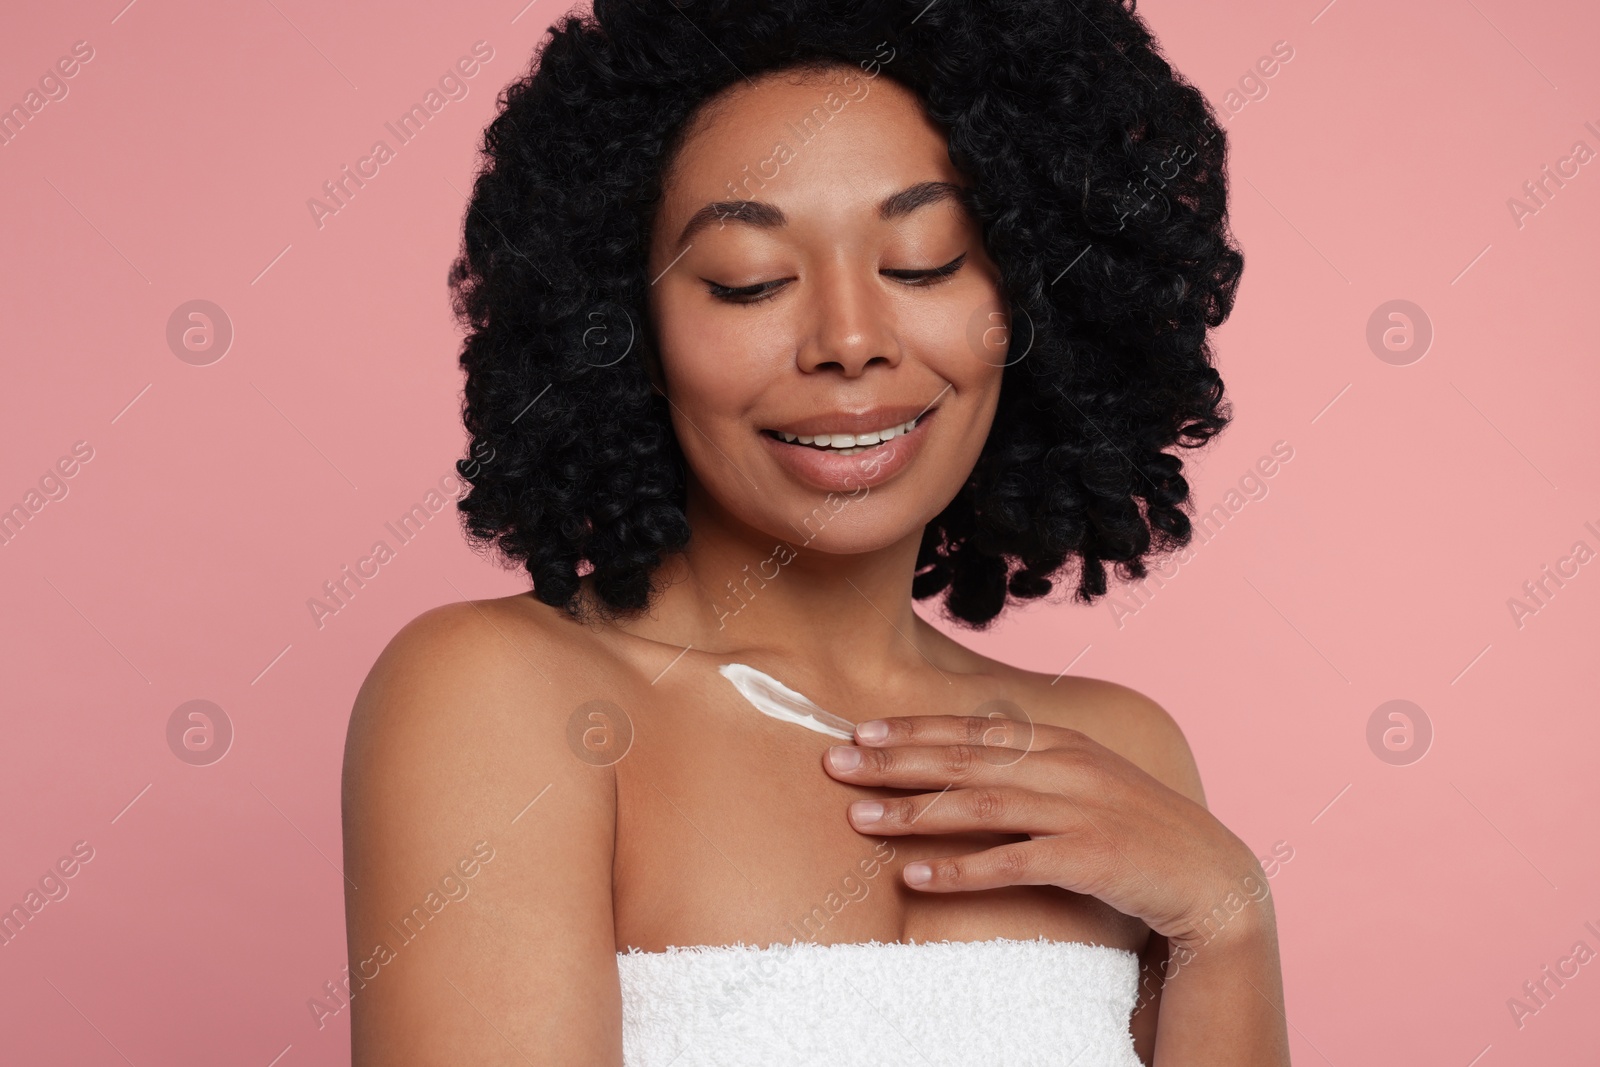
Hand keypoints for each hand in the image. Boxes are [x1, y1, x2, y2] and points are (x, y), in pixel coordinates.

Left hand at [820, 713, 1269, 950]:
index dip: (911, 729)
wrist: (1211, 878)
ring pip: (979, 805)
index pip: (971, 729)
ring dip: (913, 812)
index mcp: (1062, 742)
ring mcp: (1079, 810)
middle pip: (963, 759)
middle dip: (893, 761)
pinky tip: (915, 875)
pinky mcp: (1089, 858)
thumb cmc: (1135, 831)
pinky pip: (1011, 862)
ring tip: (857, 818)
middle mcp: (1066, 766)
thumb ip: (1031, 766)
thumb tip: (963, 761)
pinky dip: (960, 869)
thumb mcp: (1084, 782)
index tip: (857, 731)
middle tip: (834, 762)